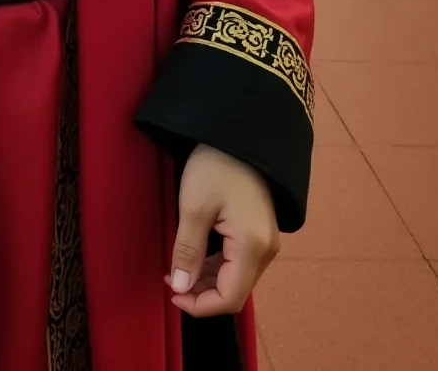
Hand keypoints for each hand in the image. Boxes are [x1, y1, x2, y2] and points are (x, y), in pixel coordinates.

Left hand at [167, 145, 278, 317]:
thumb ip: (187, 251)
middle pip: (234, 291)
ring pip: (237, 278)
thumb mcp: (194, 206)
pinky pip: (239, 262)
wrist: (240, 131)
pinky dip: (217, 267)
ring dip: (208, 280)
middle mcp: (266, 250)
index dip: (199, 305)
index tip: (172, 293)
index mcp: (252, 247)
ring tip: (179, 268)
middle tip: (171, 278)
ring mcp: (266, 240)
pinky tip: (197, 256)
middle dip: (201, 294)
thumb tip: (181, 289)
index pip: (229, 299)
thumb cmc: (216, 164)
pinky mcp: (260, 231)